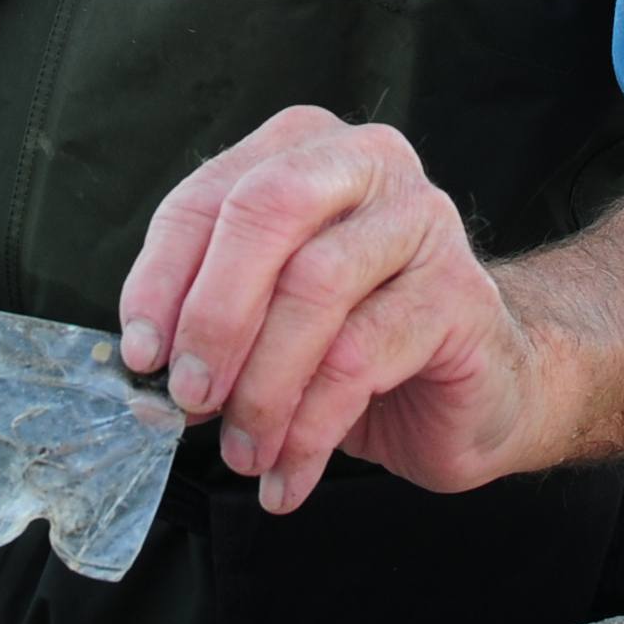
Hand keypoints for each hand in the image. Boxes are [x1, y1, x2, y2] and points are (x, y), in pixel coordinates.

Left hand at [116, 106, 569, 515]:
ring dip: (262, 387)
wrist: (481, 385)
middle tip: (188, 397)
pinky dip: (309, 428)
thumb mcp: (269, 316)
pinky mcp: (459, 292)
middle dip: (213, 314)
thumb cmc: (359, 341)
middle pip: (268, 213)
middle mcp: (368, 164)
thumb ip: (210, 316)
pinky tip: (288, 474)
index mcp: (304, 149)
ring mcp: (423, 221)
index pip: (210, 198)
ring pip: (314, 288)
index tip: (141, 355)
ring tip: (244, 451)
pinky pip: (361, 358)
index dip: (162, 279)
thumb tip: (147, 364)